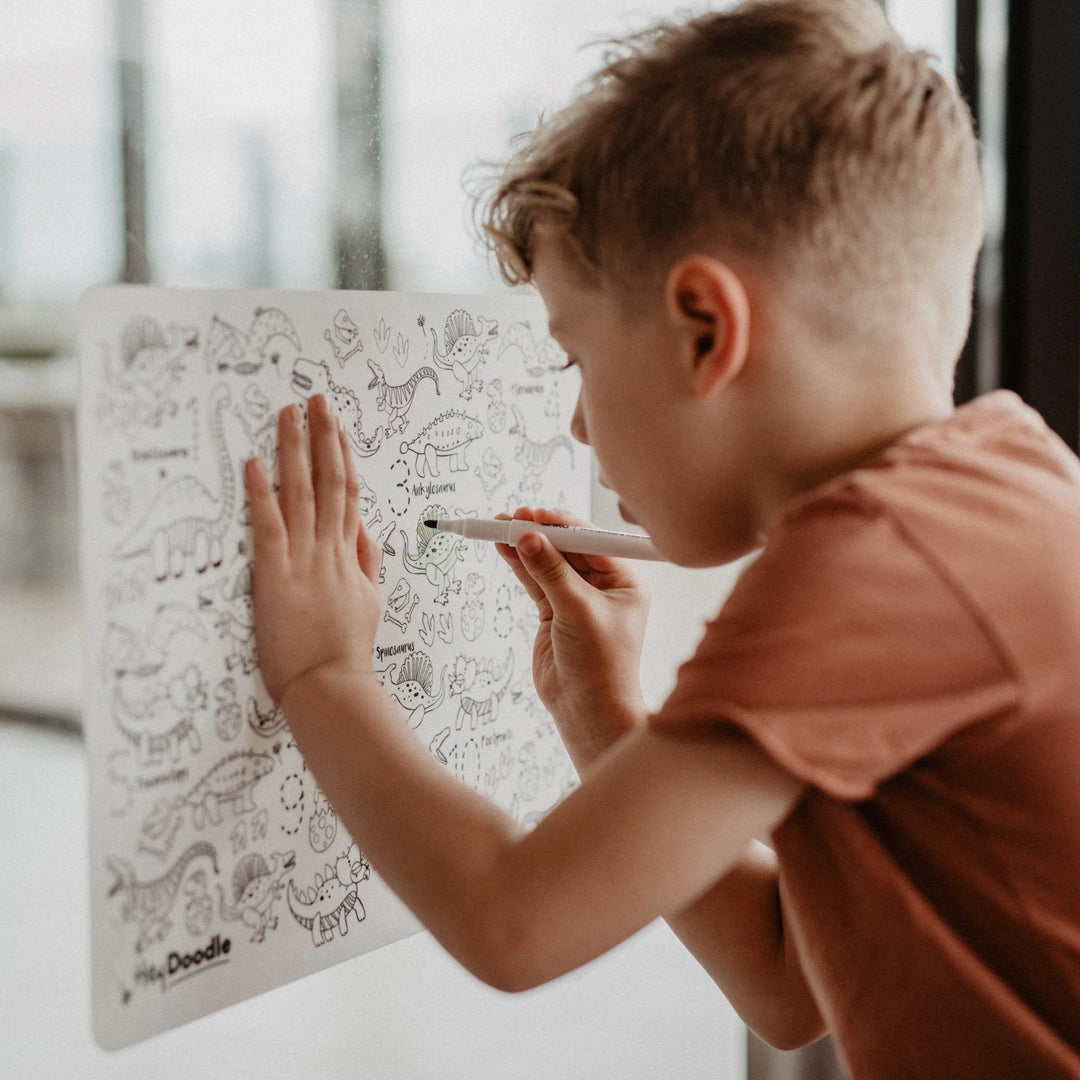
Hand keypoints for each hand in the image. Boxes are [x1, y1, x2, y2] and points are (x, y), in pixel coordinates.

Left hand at [244, 395, 382, 704]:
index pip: (349, 495)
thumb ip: (367, 564)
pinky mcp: (276, 577)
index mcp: (351, 556)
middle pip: (329, 482)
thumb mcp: (367, 602)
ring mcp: (304, 561)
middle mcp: (330, 550)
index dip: (343, 456)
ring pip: (301, 494)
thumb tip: (365, 532)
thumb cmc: (346, 652)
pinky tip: (255, 463)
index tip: (337, 426)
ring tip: (289, 414)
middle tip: (316, 399)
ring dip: (295, 451)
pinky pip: (269, 527)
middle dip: (323, 437)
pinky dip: (261, 494)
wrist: (333, 687)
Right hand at [496, 507, 650, 768]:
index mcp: (624, 580)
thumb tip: (529, 537)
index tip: (536, 515)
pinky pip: (535, 580)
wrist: (589, 710)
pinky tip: (503, 547)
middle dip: (541, 531)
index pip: (591, 540)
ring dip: (525, 545)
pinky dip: (519, 564)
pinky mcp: (555, 611)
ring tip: (500, 525)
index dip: (562, 525)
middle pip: (568, 547)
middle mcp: (603, 585)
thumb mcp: (578, 610)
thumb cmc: (601, 664)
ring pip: (548, 562)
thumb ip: (551, 572)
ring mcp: (577, 597)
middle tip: (514, 517)